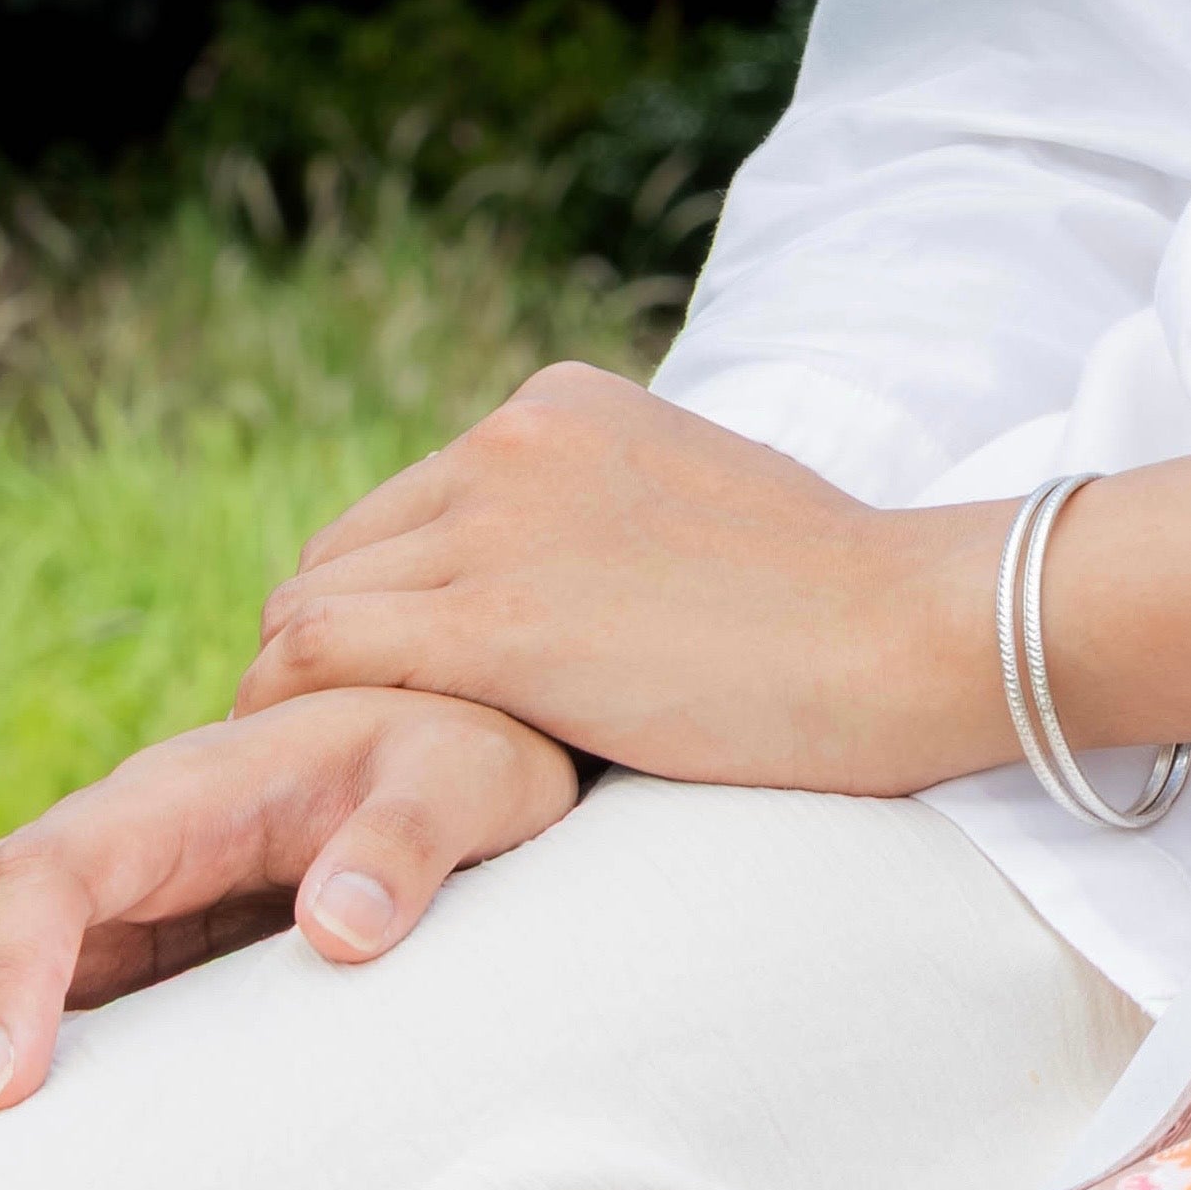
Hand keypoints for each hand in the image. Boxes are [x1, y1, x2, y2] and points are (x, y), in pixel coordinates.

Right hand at [0, 691, 572, 1147]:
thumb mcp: (468, 779)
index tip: (7, 1082)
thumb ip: (412, 837)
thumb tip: (342, 925)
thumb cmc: (466, 751)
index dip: (16, 967)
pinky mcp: (110, 953)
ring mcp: (100, 899)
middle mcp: (116, 839)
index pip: (60, 866)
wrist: (474, 736)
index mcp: (187, 790)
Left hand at [234, 365, 1005, 792]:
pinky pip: (318, 661)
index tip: (404, 697)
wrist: (890, 627)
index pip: (402, 510)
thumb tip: (549, 584)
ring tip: (348, 785)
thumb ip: (596, 516)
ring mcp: (498, 520)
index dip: (388, 610)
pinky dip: (300, 722)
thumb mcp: (686, 499)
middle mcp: (513, 437)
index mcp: (561, 402)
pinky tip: (336, 786)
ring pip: (307, 610)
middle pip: (340, 556)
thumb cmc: (819, 595)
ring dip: (309, 700)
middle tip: (364, 756)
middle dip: (337, 656)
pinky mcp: (492, 624)